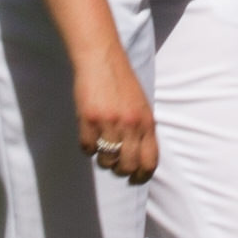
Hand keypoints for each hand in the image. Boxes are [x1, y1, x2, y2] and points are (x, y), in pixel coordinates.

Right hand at [74, 45, 157, 182]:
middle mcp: (131, 126)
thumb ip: (142, 130)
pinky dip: (87, 147)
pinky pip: (87, 148)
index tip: (134, 178)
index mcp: (147, 122)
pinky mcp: (89, 120)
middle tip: (114, 163)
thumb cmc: (121, 82)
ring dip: (102, 158)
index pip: (149, 161)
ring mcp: (109, 123)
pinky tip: (88, 135)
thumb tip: (138, 158)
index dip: (142, 175)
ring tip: (100, 144)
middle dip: (120, 169)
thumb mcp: (141, 106)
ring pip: (106, 160)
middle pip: (127, 166)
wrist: (101, 59)